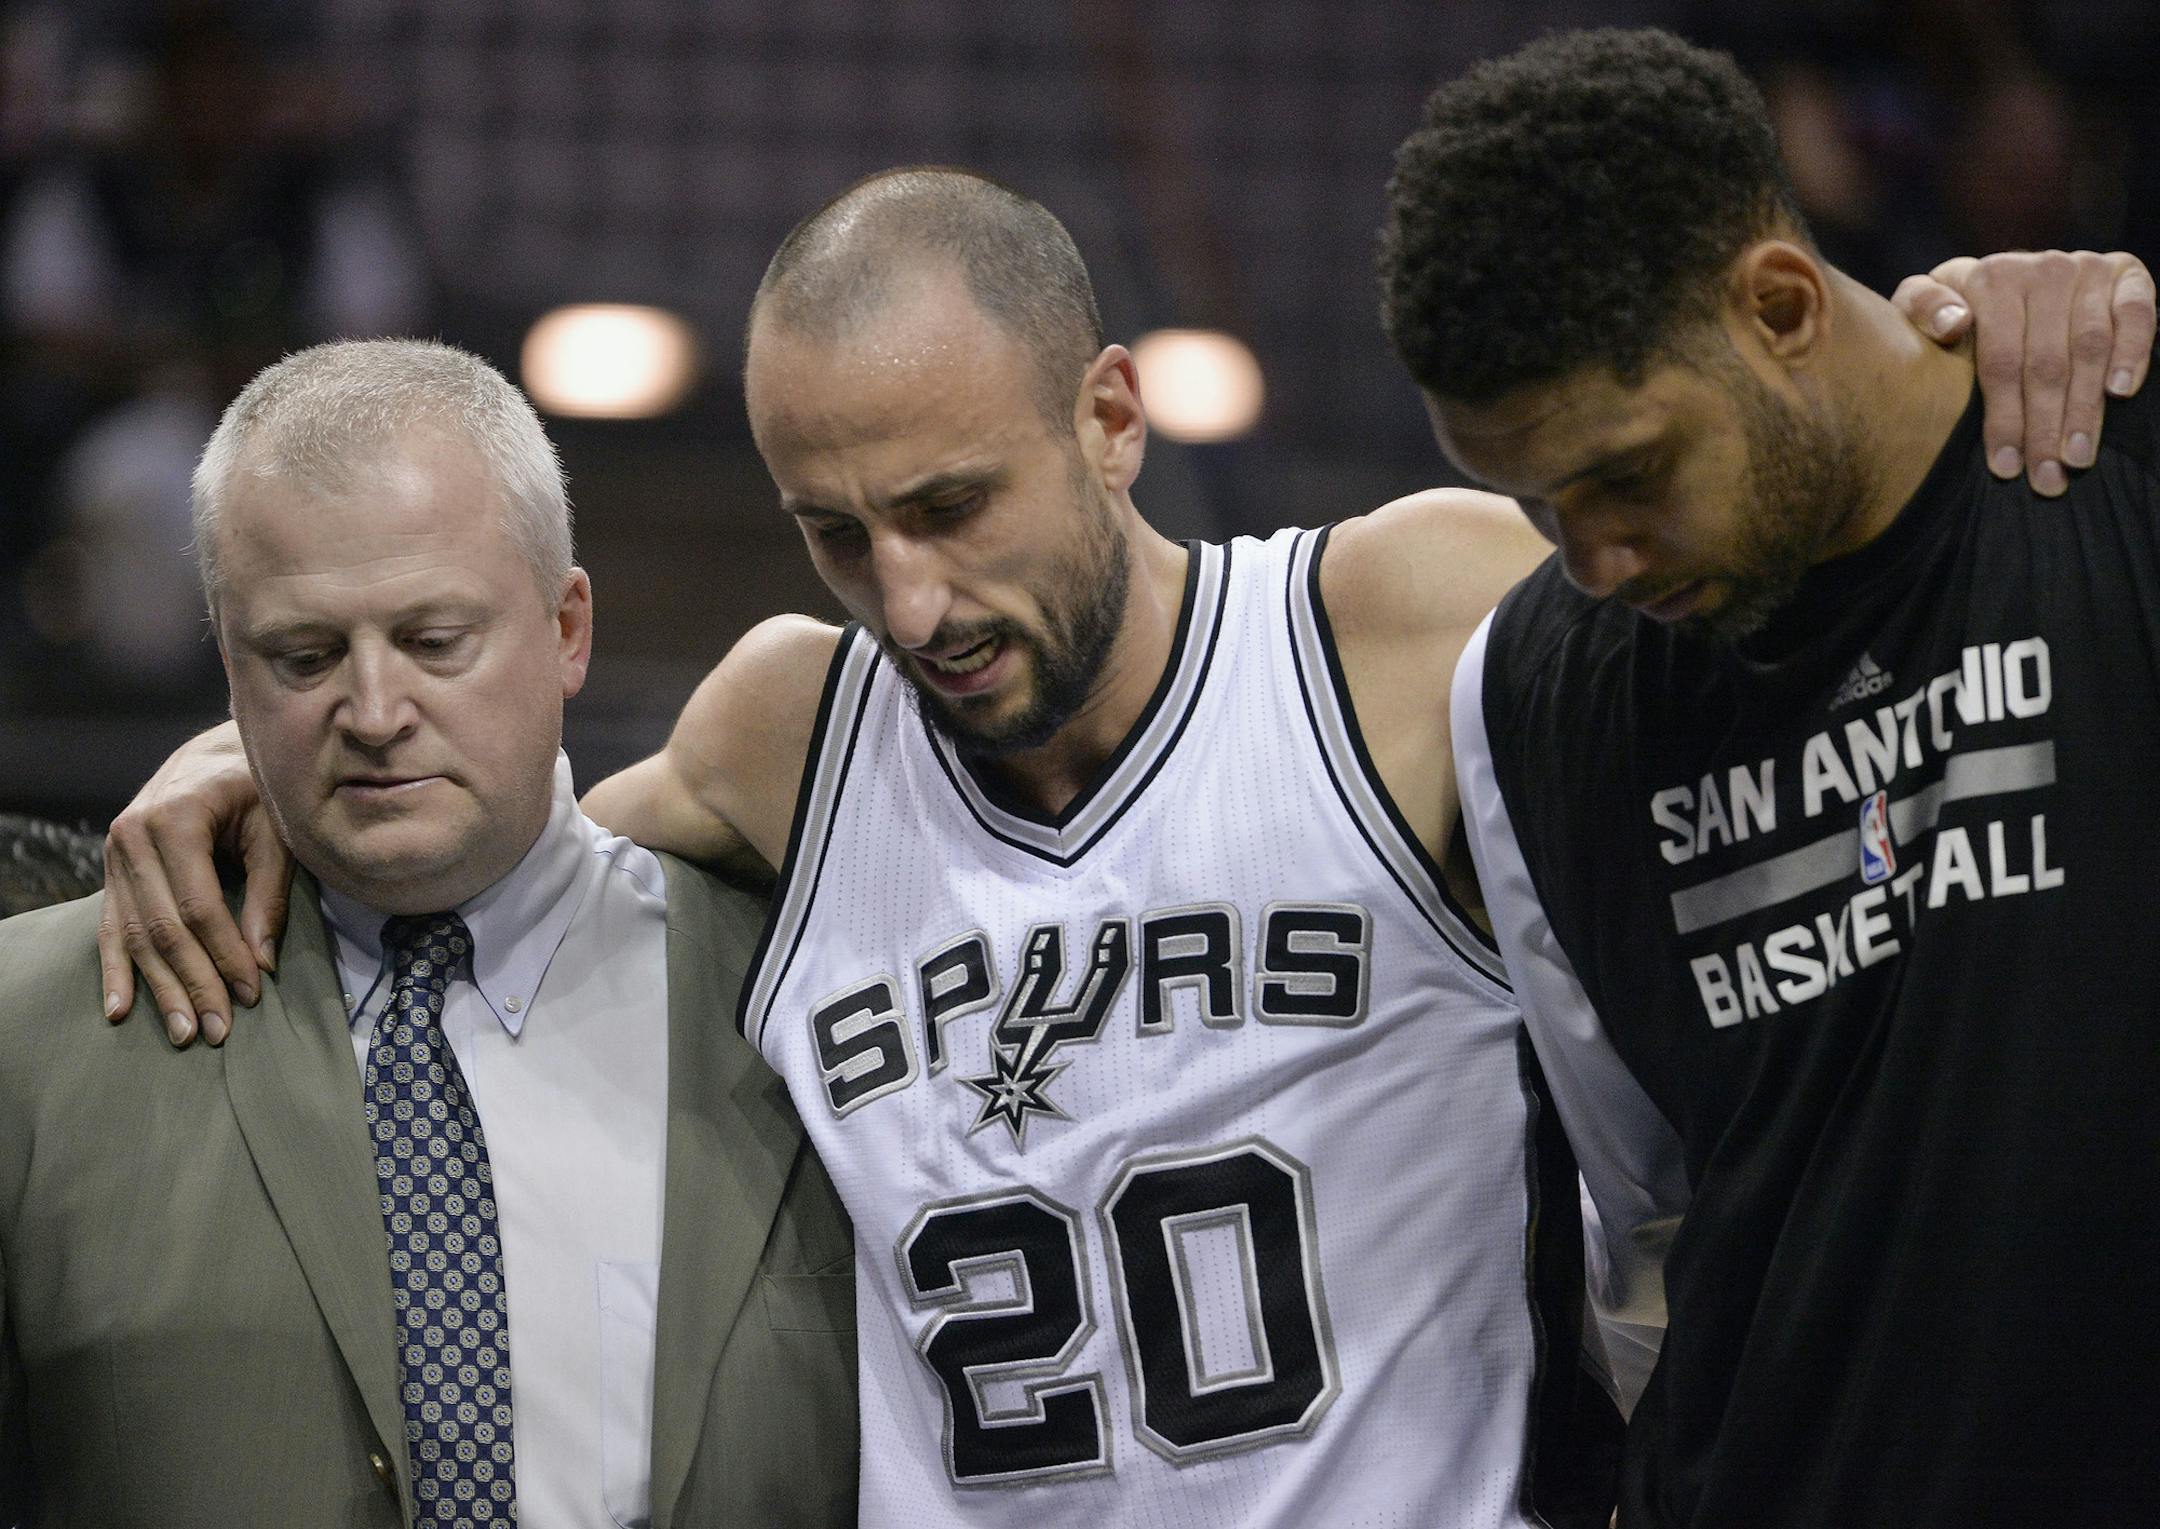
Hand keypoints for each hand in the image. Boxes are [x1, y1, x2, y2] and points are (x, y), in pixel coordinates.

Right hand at [97, 721, 289, 1046]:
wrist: (217, 755)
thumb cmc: (258, 791)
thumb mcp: (276, 831)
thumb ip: (269, 895)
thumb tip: (261, 964)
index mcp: (175, 817)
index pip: (199, 905)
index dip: (225, 953)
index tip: (252, 992)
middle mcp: (133, 836)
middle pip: (162, 927)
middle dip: (192, 982)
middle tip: (216, 1030)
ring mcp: (115, 855)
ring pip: (134, 934)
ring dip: (158, 988)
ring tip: (182, 1033)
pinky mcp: (113, 871)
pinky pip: (110, 927)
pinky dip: (116, 970)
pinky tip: (119, 1008)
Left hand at [1893, 250, 2155, 496]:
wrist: (2009, 274)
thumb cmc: (1958, 308)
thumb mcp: (1922, 306)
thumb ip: (1921, 308)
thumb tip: (1954, 324)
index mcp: (1990, 279)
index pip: (2000, 361)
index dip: (2003, 417)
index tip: (2004, 466)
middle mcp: (2043, 269)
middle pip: (2045, 364)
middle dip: (2045, 428)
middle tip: (2046, 478)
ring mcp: (2087, 269)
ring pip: (2089, 348)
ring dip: (2085, 408)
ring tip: (2077, 458)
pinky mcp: (2127, 274)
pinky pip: (2138, 314)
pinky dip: (2133, 353)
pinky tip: (2120, 393)